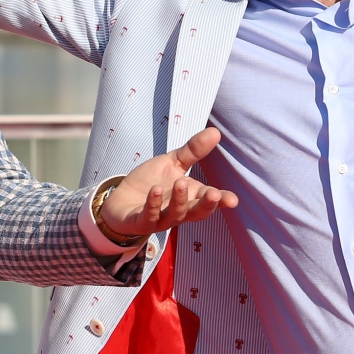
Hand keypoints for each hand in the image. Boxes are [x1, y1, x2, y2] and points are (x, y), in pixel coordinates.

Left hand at [97, 128, 238, 242]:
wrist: (121, 200)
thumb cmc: (151, 182)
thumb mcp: (172, 163)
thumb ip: (193, 150)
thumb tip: (215, 132)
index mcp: (189, 197)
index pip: (209, 201)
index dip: (221, 201)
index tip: (233, 200)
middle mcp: (178, 211)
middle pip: (197, 212)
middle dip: (206, 205)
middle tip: (214, 194)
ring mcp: (160, 218)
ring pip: (175, 215)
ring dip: (179, 200)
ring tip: (180, 182)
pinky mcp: (140, 222)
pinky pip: (148, 217)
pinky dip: (152, 204)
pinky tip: (154, 190)